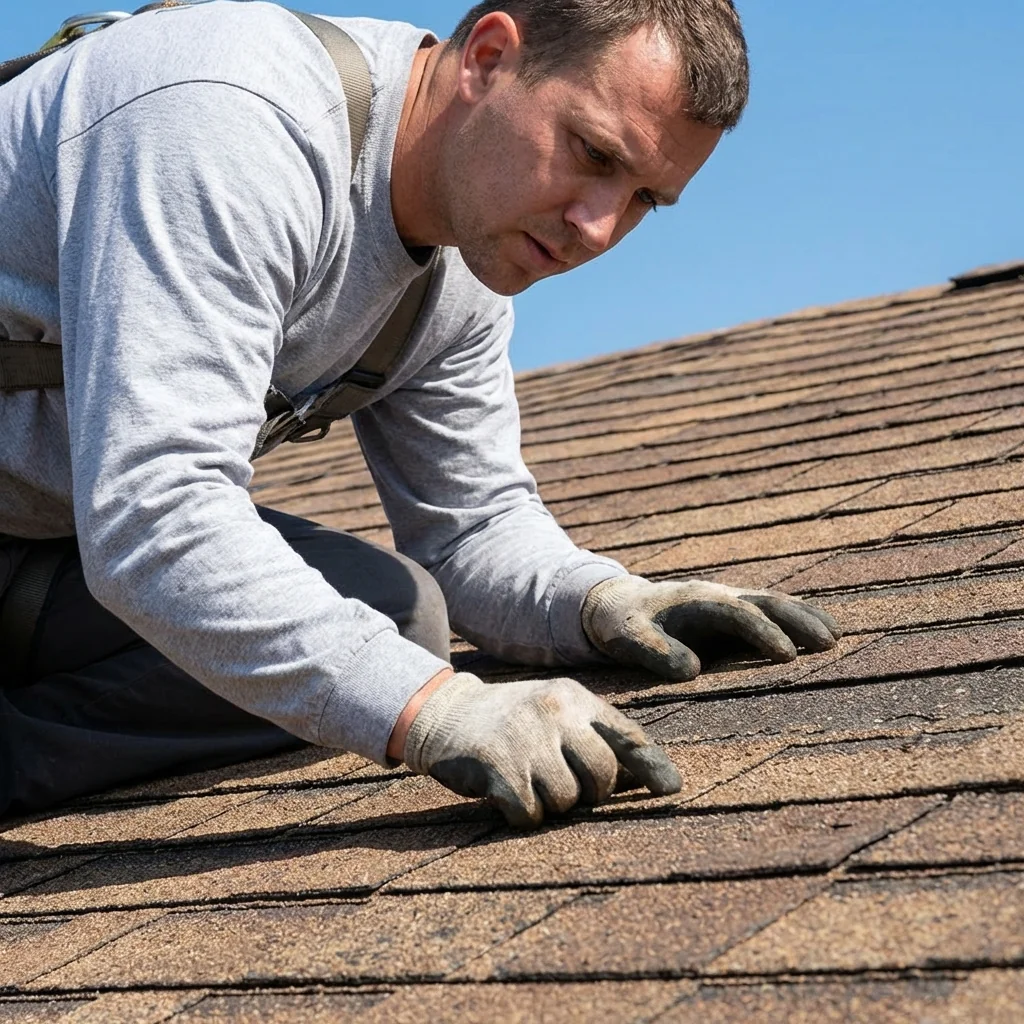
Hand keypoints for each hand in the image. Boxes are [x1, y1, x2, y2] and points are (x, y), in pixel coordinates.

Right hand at [402, 672, 680, 827]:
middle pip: (602, 777)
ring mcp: (526, 739)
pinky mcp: (499, 767)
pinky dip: (522, 814)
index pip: (626, 735)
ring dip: (551, 804)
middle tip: (564, 785)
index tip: (672, 790)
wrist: (445, 713)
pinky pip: (531, 815)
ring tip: (530, 782)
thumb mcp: (556, 714)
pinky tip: (507, 794)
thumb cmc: (513, 721)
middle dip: (589, 793)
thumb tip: (645, 779)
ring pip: (567, 801)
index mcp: (574, 699)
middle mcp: (555, 713)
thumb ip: (595, 738)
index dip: (652, 766)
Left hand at [582, 575, 841, 680]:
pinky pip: (768, 614)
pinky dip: (795, 620)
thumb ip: (654, 651)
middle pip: (765, 602)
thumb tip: (691, 671)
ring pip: (773, 603)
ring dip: (804, 617)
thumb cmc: (621, 624)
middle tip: (829, 641)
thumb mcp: (627, 638)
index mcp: (695, 600)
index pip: (737, 613)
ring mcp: (728, 601)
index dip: (762, 632)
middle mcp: (718, 595)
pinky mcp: (732, 614)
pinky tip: (819, 635)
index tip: (785, 656)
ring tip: (836, 637)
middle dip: (797, 620)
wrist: (617, 604)